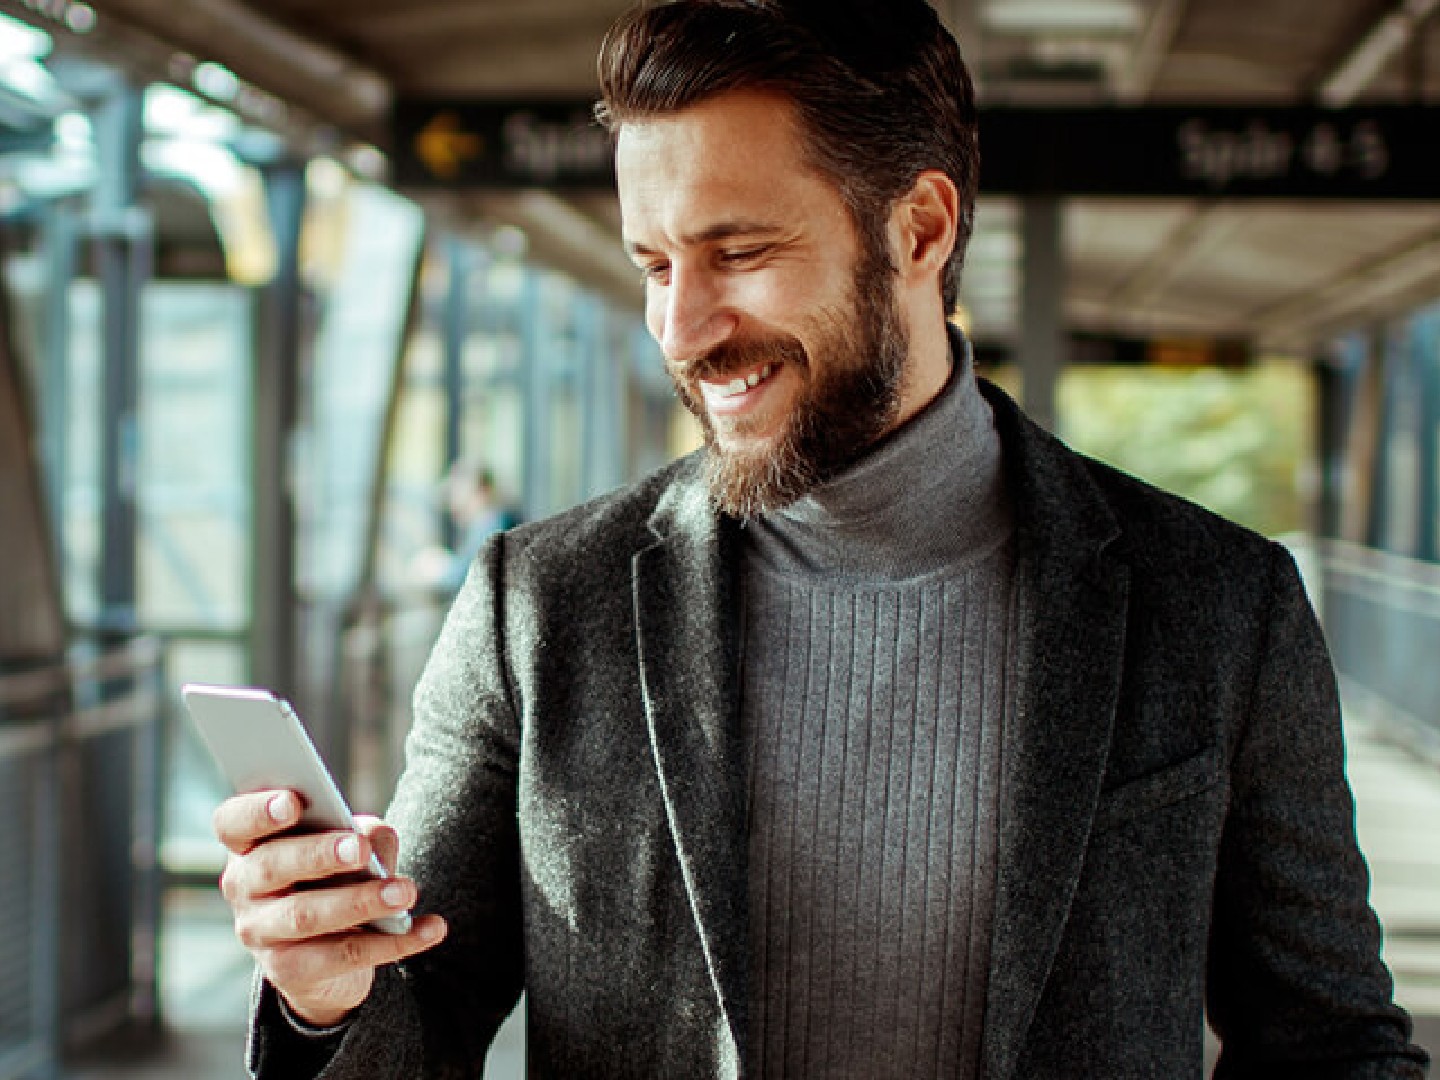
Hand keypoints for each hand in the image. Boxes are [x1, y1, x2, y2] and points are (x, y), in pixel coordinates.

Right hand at [213, 789, 447, 1026]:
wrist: (327, 955)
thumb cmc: (335, 876)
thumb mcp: (348, 848)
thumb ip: (359, 834)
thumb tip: (371, 837)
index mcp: (250, 844)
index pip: (233, 822)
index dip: (257, 811)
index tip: (293, 802)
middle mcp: (244, 887)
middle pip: (271, 866)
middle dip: (318, 855)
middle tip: (360, 850)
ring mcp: (261, 932)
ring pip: (306, 915)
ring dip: (360, 901)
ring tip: (405, 892)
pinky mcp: (289, 971)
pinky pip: (343, 956)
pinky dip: (394, 942)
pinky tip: (430, 929)